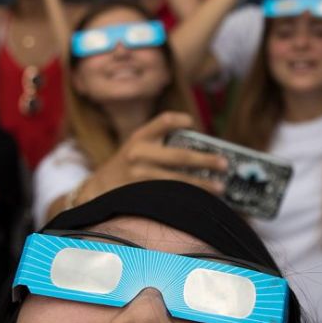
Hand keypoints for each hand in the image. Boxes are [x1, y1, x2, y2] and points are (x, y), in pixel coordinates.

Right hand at [81, 112, 227, 200]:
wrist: (98, 189)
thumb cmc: (126, 165)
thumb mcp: (136, 146)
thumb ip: (160, 142)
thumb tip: (201, 151)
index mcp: (139, 137)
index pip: (162, 121)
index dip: (179, 120)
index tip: (192, 122)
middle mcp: (139, 155)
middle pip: (179, 156)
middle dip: (204, 160)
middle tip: (224, 163)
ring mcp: (139, 177)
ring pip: (177, 182)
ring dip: (201, 185)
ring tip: (220, 187)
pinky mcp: (141, 196)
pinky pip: (170, 197)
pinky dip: (188, 199)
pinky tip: (202, 202)